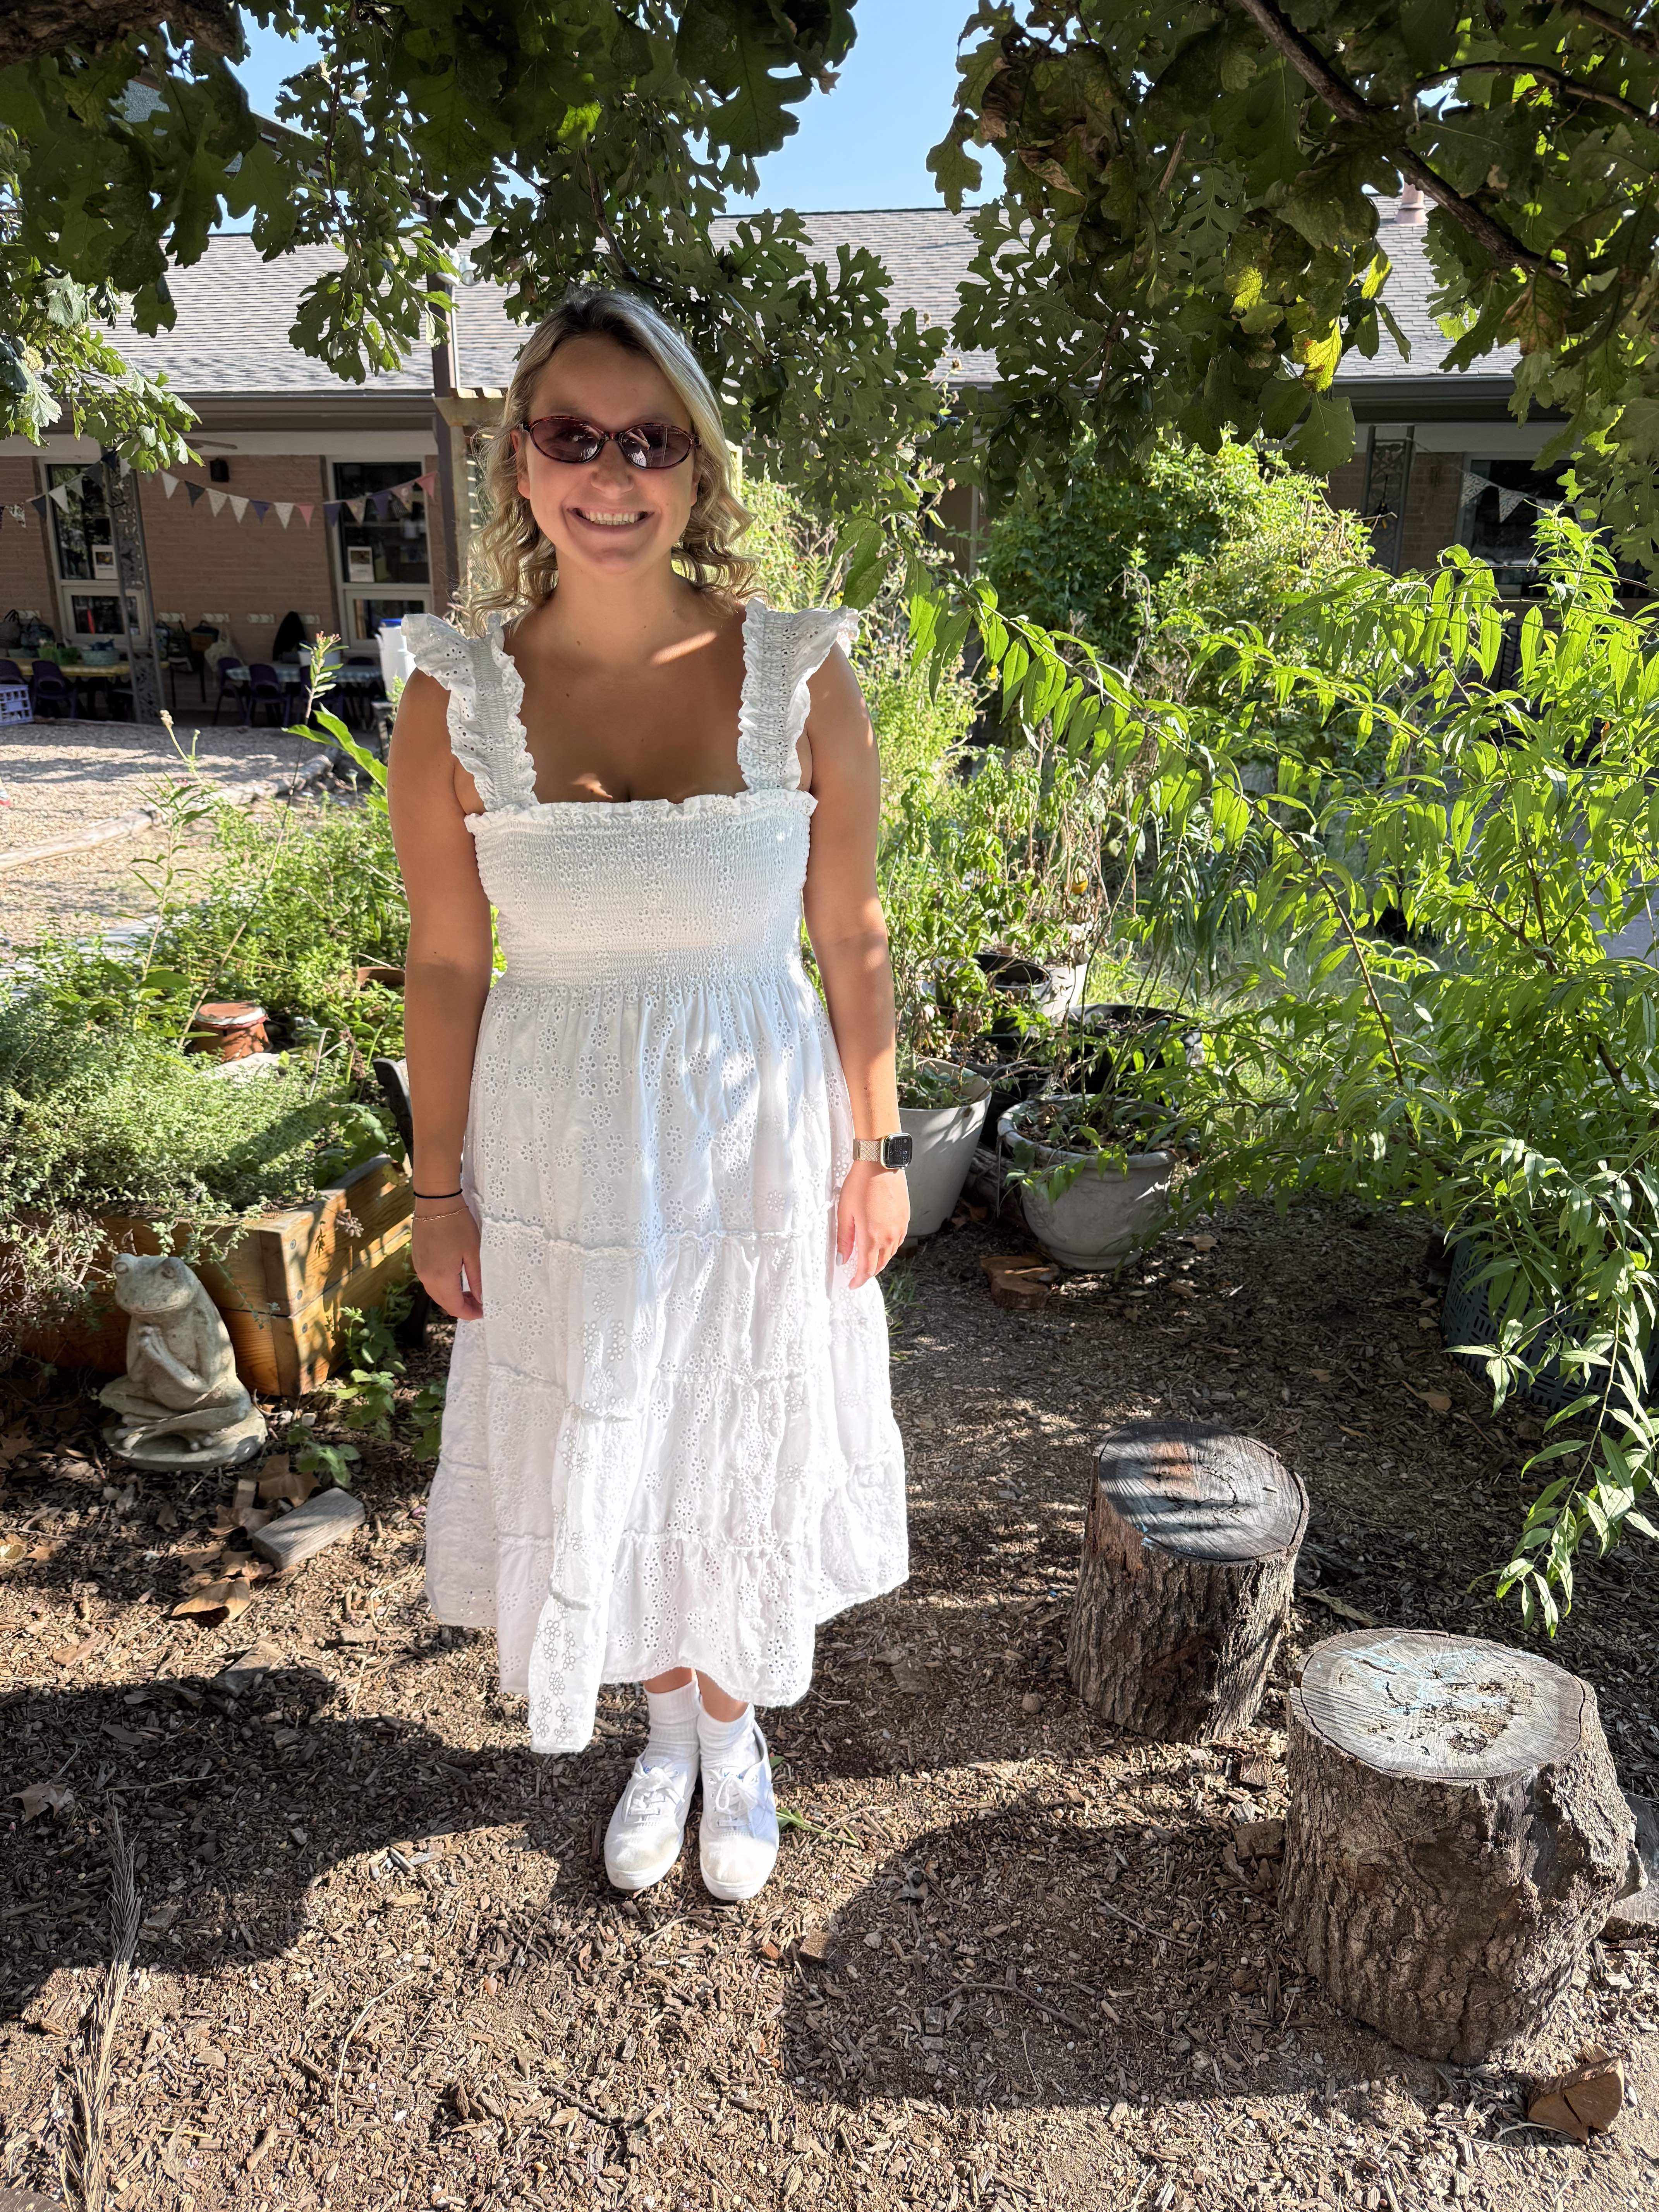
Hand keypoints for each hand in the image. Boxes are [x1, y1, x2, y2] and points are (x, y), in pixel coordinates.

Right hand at [412, 1203, 483, 1319]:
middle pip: (444, 1303)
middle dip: (462, 1307)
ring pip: (436, 1293)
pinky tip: (456, 1280)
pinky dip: (444, 1287)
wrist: (435, 1201)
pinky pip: (430, 1282)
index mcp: (441, 1277)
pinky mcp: (417, 1260)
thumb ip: (476, 1278)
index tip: (484, 1311)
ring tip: (471, 1292)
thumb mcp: (473, 1252)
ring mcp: (419, 1268)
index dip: (470, 1313)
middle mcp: (426, 1277)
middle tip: (480, 1302)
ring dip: (452, 1297)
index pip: (455, 1307)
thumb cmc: (457, 1224)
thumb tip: (482, 1299)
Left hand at [836, 1158, 908, 1289]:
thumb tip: (842, 1259)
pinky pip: (898, 1241)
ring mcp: (899, 1228)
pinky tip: (881, 1243)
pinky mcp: (905, 1219)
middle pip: (880, 1264)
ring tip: (869, 1259)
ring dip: (879, 1260)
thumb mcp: (845, 1212)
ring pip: (890, 1254)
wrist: (880, 1165)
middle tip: (858, 1273)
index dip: (859, 1280)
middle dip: (868, 1272)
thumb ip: (844, 1239)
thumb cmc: (860, 1185)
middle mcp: (888, 1237)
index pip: (866, 1269)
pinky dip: (889, 1248)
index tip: (852, 1284)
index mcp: (871, 1237)